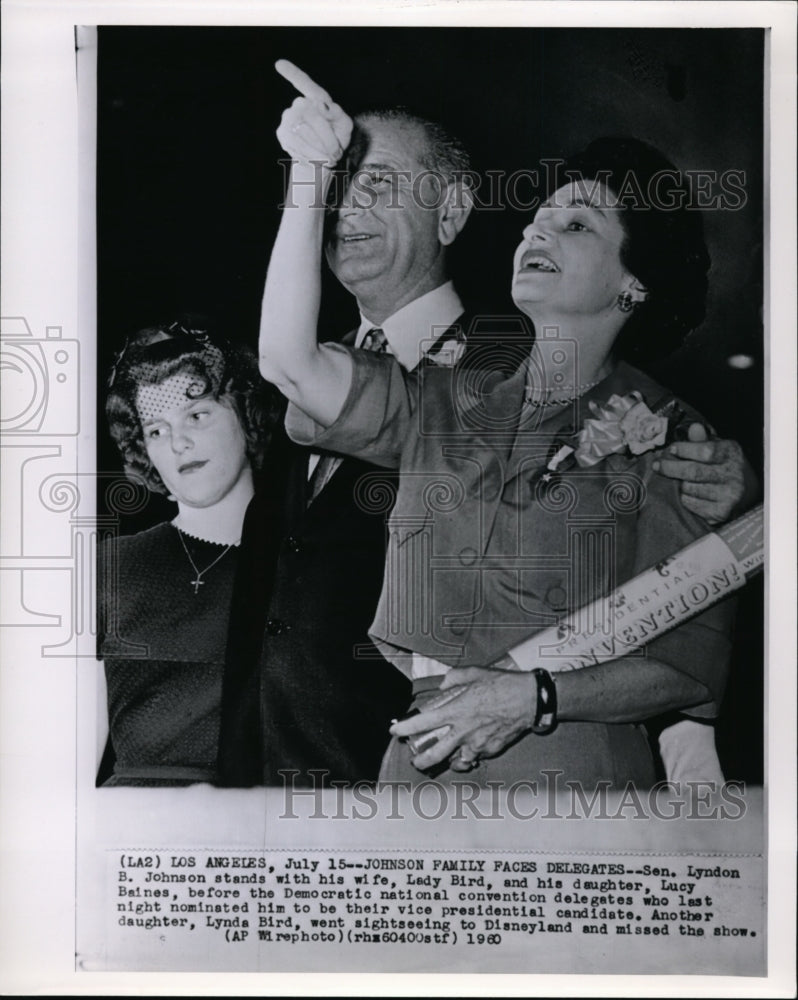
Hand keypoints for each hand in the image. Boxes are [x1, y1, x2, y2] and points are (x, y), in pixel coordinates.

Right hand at [275, 59, 352, 168]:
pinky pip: (297, 144)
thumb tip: (321, 105)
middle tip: (336, 152)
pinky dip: (310, 155)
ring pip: (304, 133)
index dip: (293, 74)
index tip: (279, 64)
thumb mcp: (345, 126)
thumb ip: (337, 113)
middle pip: (312, 116)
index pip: (305, 84)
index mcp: (317, 98)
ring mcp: (288, 117)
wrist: (323, 158)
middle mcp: (300, 104)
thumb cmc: (337, 138)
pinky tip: (314, 157)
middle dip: (327, 137)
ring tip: (327, 156)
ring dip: (319, 149)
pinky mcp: (282, 133)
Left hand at [389, 667, 535, 772]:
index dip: (406, 728)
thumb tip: (444, 686)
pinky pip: (475, 757)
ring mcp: (477, 743)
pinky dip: (469, 757)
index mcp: (456, 710)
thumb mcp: (474, 673)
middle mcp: (463, 730)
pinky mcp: (491, 750)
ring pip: (455, 762)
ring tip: (443, 759)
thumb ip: (454, 679)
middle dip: (421, 760)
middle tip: (416, 760)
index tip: (396, 731)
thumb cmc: (503, 684)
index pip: (423, 722)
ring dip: (447, 761)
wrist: (530, 699)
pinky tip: (468, 752)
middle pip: (434, 754)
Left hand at [653, 423, 745, 525]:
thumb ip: (702, 440)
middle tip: (656, 465)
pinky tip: (687, 492)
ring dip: (677, 483)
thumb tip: (694, 427)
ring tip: (677, 479)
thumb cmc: (722, 466)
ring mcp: (728, 495)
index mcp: (731, 453)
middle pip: (693, 471)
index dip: (684, 450)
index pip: (705, 451)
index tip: (670, 449)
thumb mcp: (717, 448)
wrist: (745, 492)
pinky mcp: (721, 512)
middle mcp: (733, 474)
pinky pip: (690, 503)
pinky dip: (684, 498)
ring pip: (689, 488)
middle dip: (670, 467)